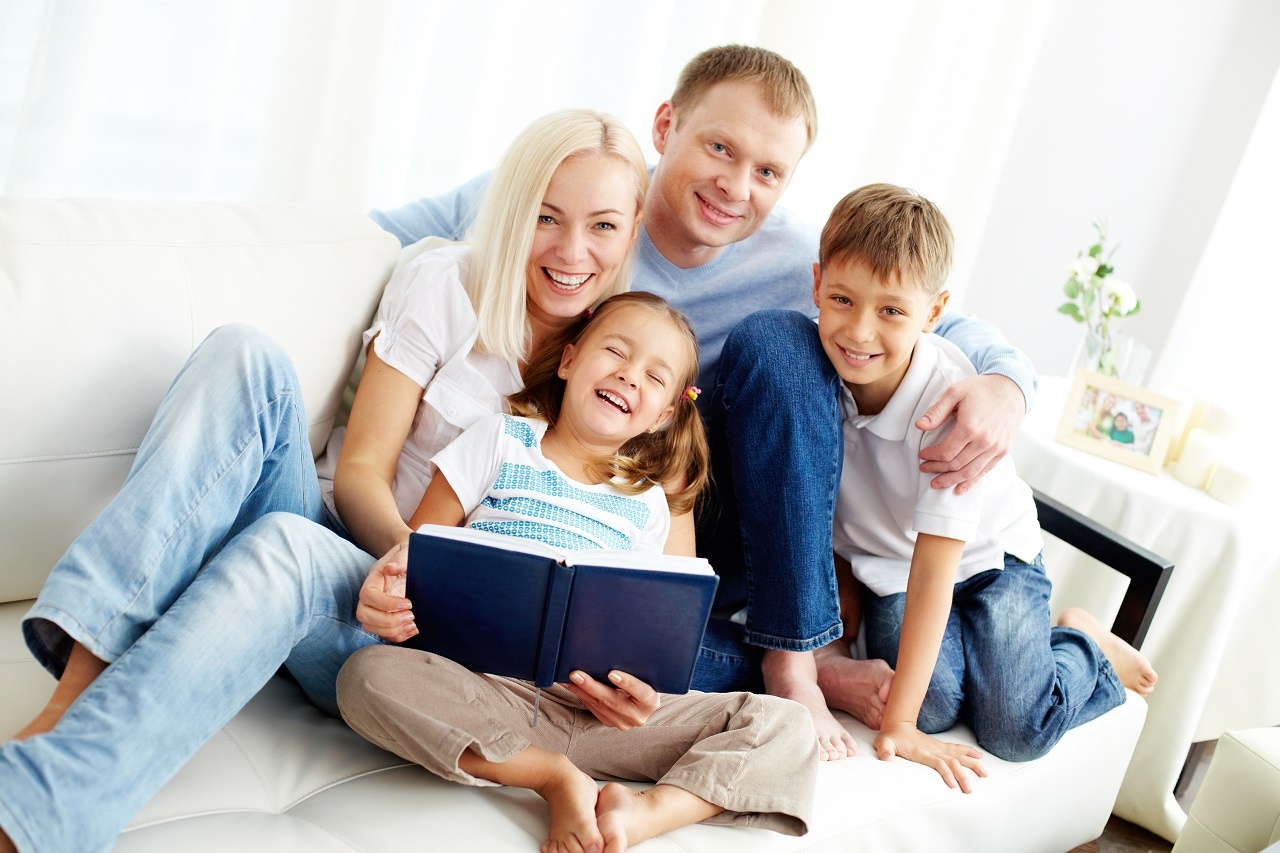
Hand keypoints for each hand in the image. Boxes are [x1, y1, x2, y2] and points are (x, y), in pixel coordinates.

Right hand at [355, 542, 417, 642]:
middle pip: (364, 615)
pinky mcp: (382, 619)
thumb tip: (390, 568)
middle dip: (388, 621)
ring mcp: (373, 609)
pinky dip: (397, 637)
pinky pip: (382, 634)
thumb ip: (400, 558)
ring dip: (393, 631)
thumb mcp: (406, 551)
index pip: (368, 595)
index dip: (386, 604)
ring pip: (371, 628)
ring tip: (413, 624)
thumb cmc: (406, 556)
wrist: (408, 563)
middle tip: (412, 615)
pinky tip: (413, 630)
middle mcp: (369, 597)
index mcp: (373, 580)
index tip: (409, 603)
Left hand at [564, 669, 659, 730]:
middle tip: (576, 674)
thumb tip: (615, 648)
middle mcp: (638, 715)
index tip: (612, 673)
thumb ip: (636, 667)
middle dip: (592, 686)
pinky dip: (581, 696)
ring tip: (567, 679)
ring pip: (600, 706)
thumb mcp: (646, 673)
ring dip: (581, 691)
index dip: (628, 683)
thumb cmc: (645, 678)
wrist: (643, 698)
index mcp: (651, 702)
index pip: (642, 692)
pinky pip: (593, 709)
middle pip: (614, 701)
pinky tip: (571, 686)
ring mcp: (623, 722)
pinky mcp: (610, 722)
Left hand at [874, 721, 986, 792]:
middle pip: (952, 762)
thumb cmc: (890, 738)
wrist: (898, 725)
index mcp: (921, 752)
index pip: (937, 763)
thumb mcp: (883, 743)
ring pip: (959, 755)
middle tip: (970, 790)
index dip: (946, 773)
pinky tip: (980, 757)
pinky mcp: (941, 746)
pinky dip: (969, 752)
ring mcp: (939, 747)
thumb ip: (884, 750)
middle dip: (962, 776)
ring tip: (985, 773)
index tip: (953, 786)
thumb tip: (885, 758)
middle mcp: (933, 749)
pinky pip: (958, 749)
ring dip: (972, 764)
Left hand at [915, 374, 1024, 493]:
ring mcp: (996, 448)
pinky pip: (985, 471)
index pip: (945, 452)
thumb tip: (919, 426)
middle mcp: (984, 441)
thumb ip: (936, 411)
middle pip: (955, 464)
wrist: (1011, 389)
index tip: (922, 455)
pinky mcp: (1003, 451)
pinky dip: (971, 482)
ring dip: (950, 480)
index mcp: (970, 427)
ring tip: (936, 483)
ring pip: (969, 472)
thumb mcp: (955, 392)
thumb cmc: (981, 389)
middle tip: (924, 468)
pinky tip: (959, 489)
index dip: (931, 456)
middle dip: (937, 469)